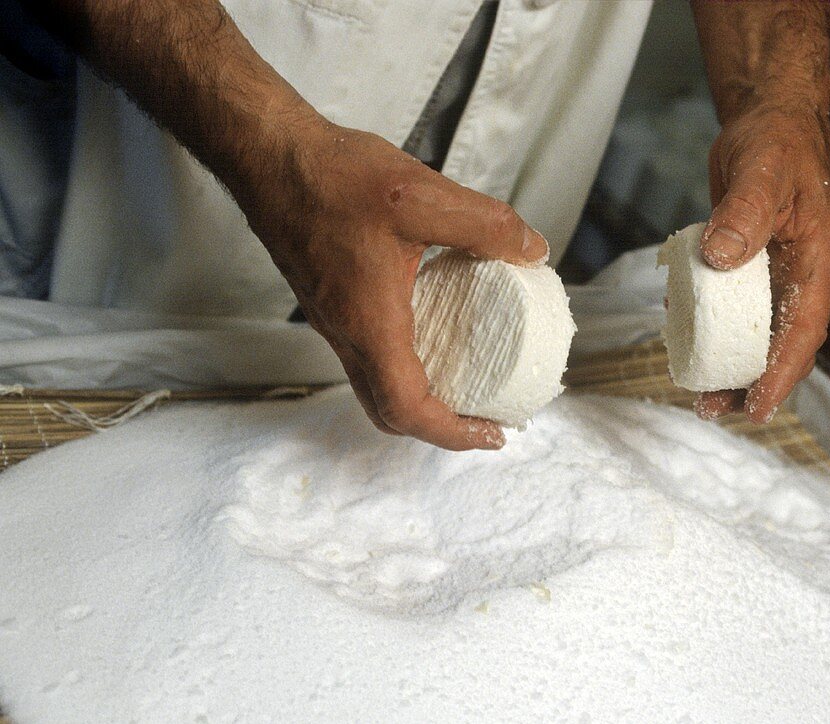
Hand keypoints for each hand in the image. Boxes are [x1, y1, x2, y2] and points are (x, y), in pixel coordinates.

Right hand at [253, 121, 548, 449]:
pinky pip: (369, 355)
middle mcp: (347, 333)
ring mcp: (335, 321)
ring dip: (422, 398)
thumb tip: (533, 250)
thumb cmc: (331, 178)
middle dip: (441, 427)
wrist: (268, 156)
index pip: (407, 408)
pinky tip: (439, 330)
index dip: (453, 433)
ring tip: (469, 382)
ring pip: (376, 386)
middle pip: (389, 412)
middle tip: (486, 417)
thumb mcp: (423, 196)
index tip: (493, 434)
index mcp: (369, 324)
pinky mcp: (332, 302)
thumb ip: (485, 224)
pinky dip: (406, 364)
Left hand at [694, 102, 829, 423]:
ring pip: (757, 334)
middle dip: (753, 382)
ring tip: (700, 395)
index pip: (803, 330)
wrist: (769, 120)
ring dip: (731, 365)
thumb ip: (745, 214)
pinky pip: (734, 309)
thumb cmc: (776, 141)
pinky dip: (713, 330)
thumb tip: (722, 259)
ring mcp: (775, 273)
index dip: (781, 373)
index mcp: (817, 260)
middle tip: (714, 409)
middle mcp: (800, 275)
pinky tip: (685, 341)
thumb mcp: (762, 171)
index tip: (757, 406)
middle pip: (782, 344)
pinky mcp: (749, 266)